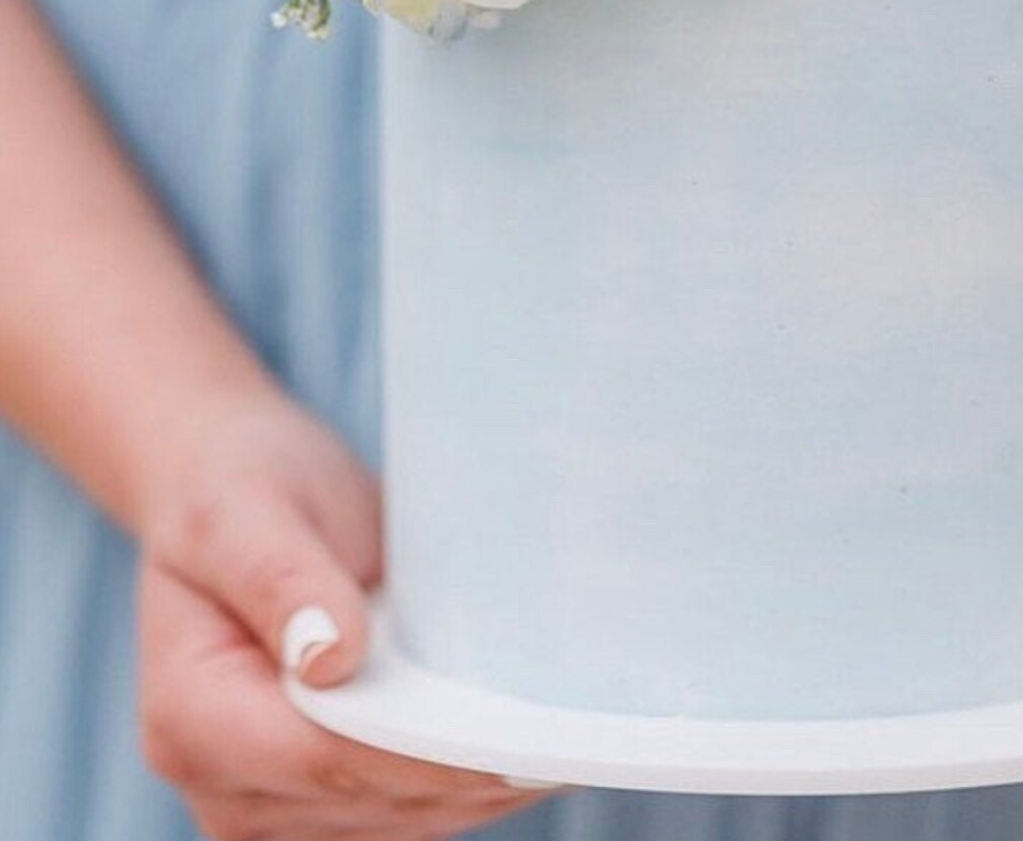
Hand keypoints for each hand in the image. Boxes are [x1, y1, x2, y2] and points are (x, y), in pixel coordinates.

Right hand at [135, 388, 551, 838]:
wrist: (220, 486)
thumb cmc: (236, 487)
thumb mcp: (245, 511)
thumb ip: (281, 580)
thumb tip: (330, 658)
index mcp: (188, 714)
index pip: (321, 755)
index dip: (419, 752)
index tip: (506, 734)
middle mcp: (217, 778)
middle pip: (363, 798)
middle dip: (462, 774)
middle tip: (562, 741)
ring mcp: (264, 797)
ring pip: (390, 818)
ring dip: (470, 788)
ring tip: (556, 744)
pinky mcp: (310, 790)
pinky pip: (394, 807)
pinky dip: (454, 781)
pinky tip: (514, 745)